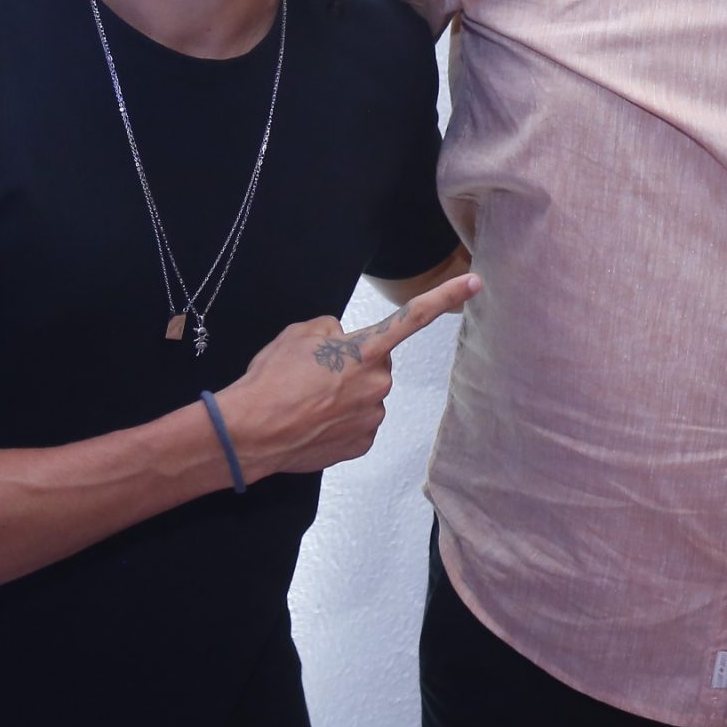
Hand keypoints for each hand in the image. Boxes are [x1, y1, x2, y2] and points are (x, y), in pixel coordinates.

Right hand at [216, 272, 479, 477]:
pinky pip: (359, 423)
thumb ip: (331, 330)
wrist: (251, 433)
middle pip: (375, 364)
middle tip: (315, 375)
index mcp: (365, 350)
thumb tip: (342, 340)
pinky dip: (341, 420)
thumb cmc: (272, 380)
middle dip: (353, 365)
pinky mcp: (363, 443)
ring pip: (366, 395)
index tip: (475, 283)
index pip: (414, 316)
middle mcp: (378, 383)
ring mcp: (373, 416)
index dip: (446, 296)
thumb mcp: (298, 334)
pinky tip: (315, 421)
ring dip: (345, 394)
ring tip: (308, 400)